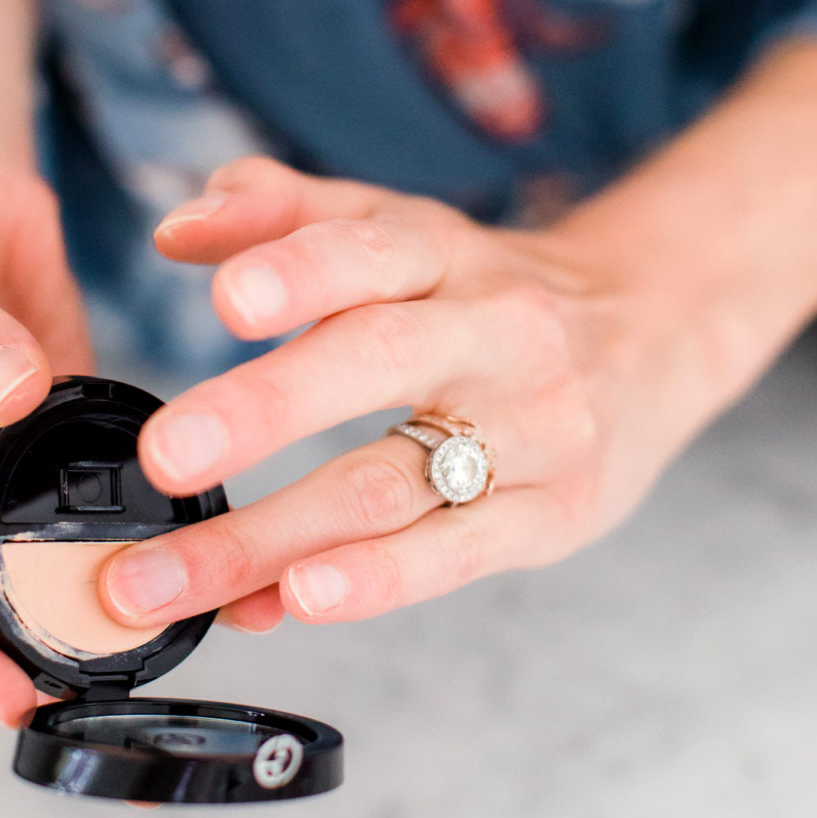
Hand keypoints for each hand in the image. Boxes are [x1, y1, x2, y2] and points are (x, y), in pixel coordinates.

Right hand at [0, 0, 92, 723]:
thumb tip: (6, 397)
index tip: (13, 691)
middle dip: (28, 638)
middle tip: (106, 676)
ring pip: (25, 561)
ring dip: (79, 593)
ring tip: (149, 634)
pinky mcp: (35, 434)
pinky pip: (76, 496)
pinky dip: (116, 524)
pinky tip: (169, 550)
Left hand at [99, 104, 816, 634]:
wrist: (650, 333)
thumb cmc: (484, 289)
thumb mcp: (399, 230)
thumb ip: (283, 214)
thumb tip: (176, 227)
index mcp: (441, 252)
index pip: (368, 249)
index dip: (298, 269)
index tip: (224, 297)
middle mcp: (492, 330)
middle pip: (376, 361)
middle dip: (264, 409)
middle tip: (166, 456)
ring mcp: (531, 427)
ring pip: (389, 484)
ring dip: (267, 538)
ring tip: (166, 577)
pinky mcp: (553, 513)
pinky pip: (450, 556)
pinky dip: (365, 584)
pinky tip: (286, 603)